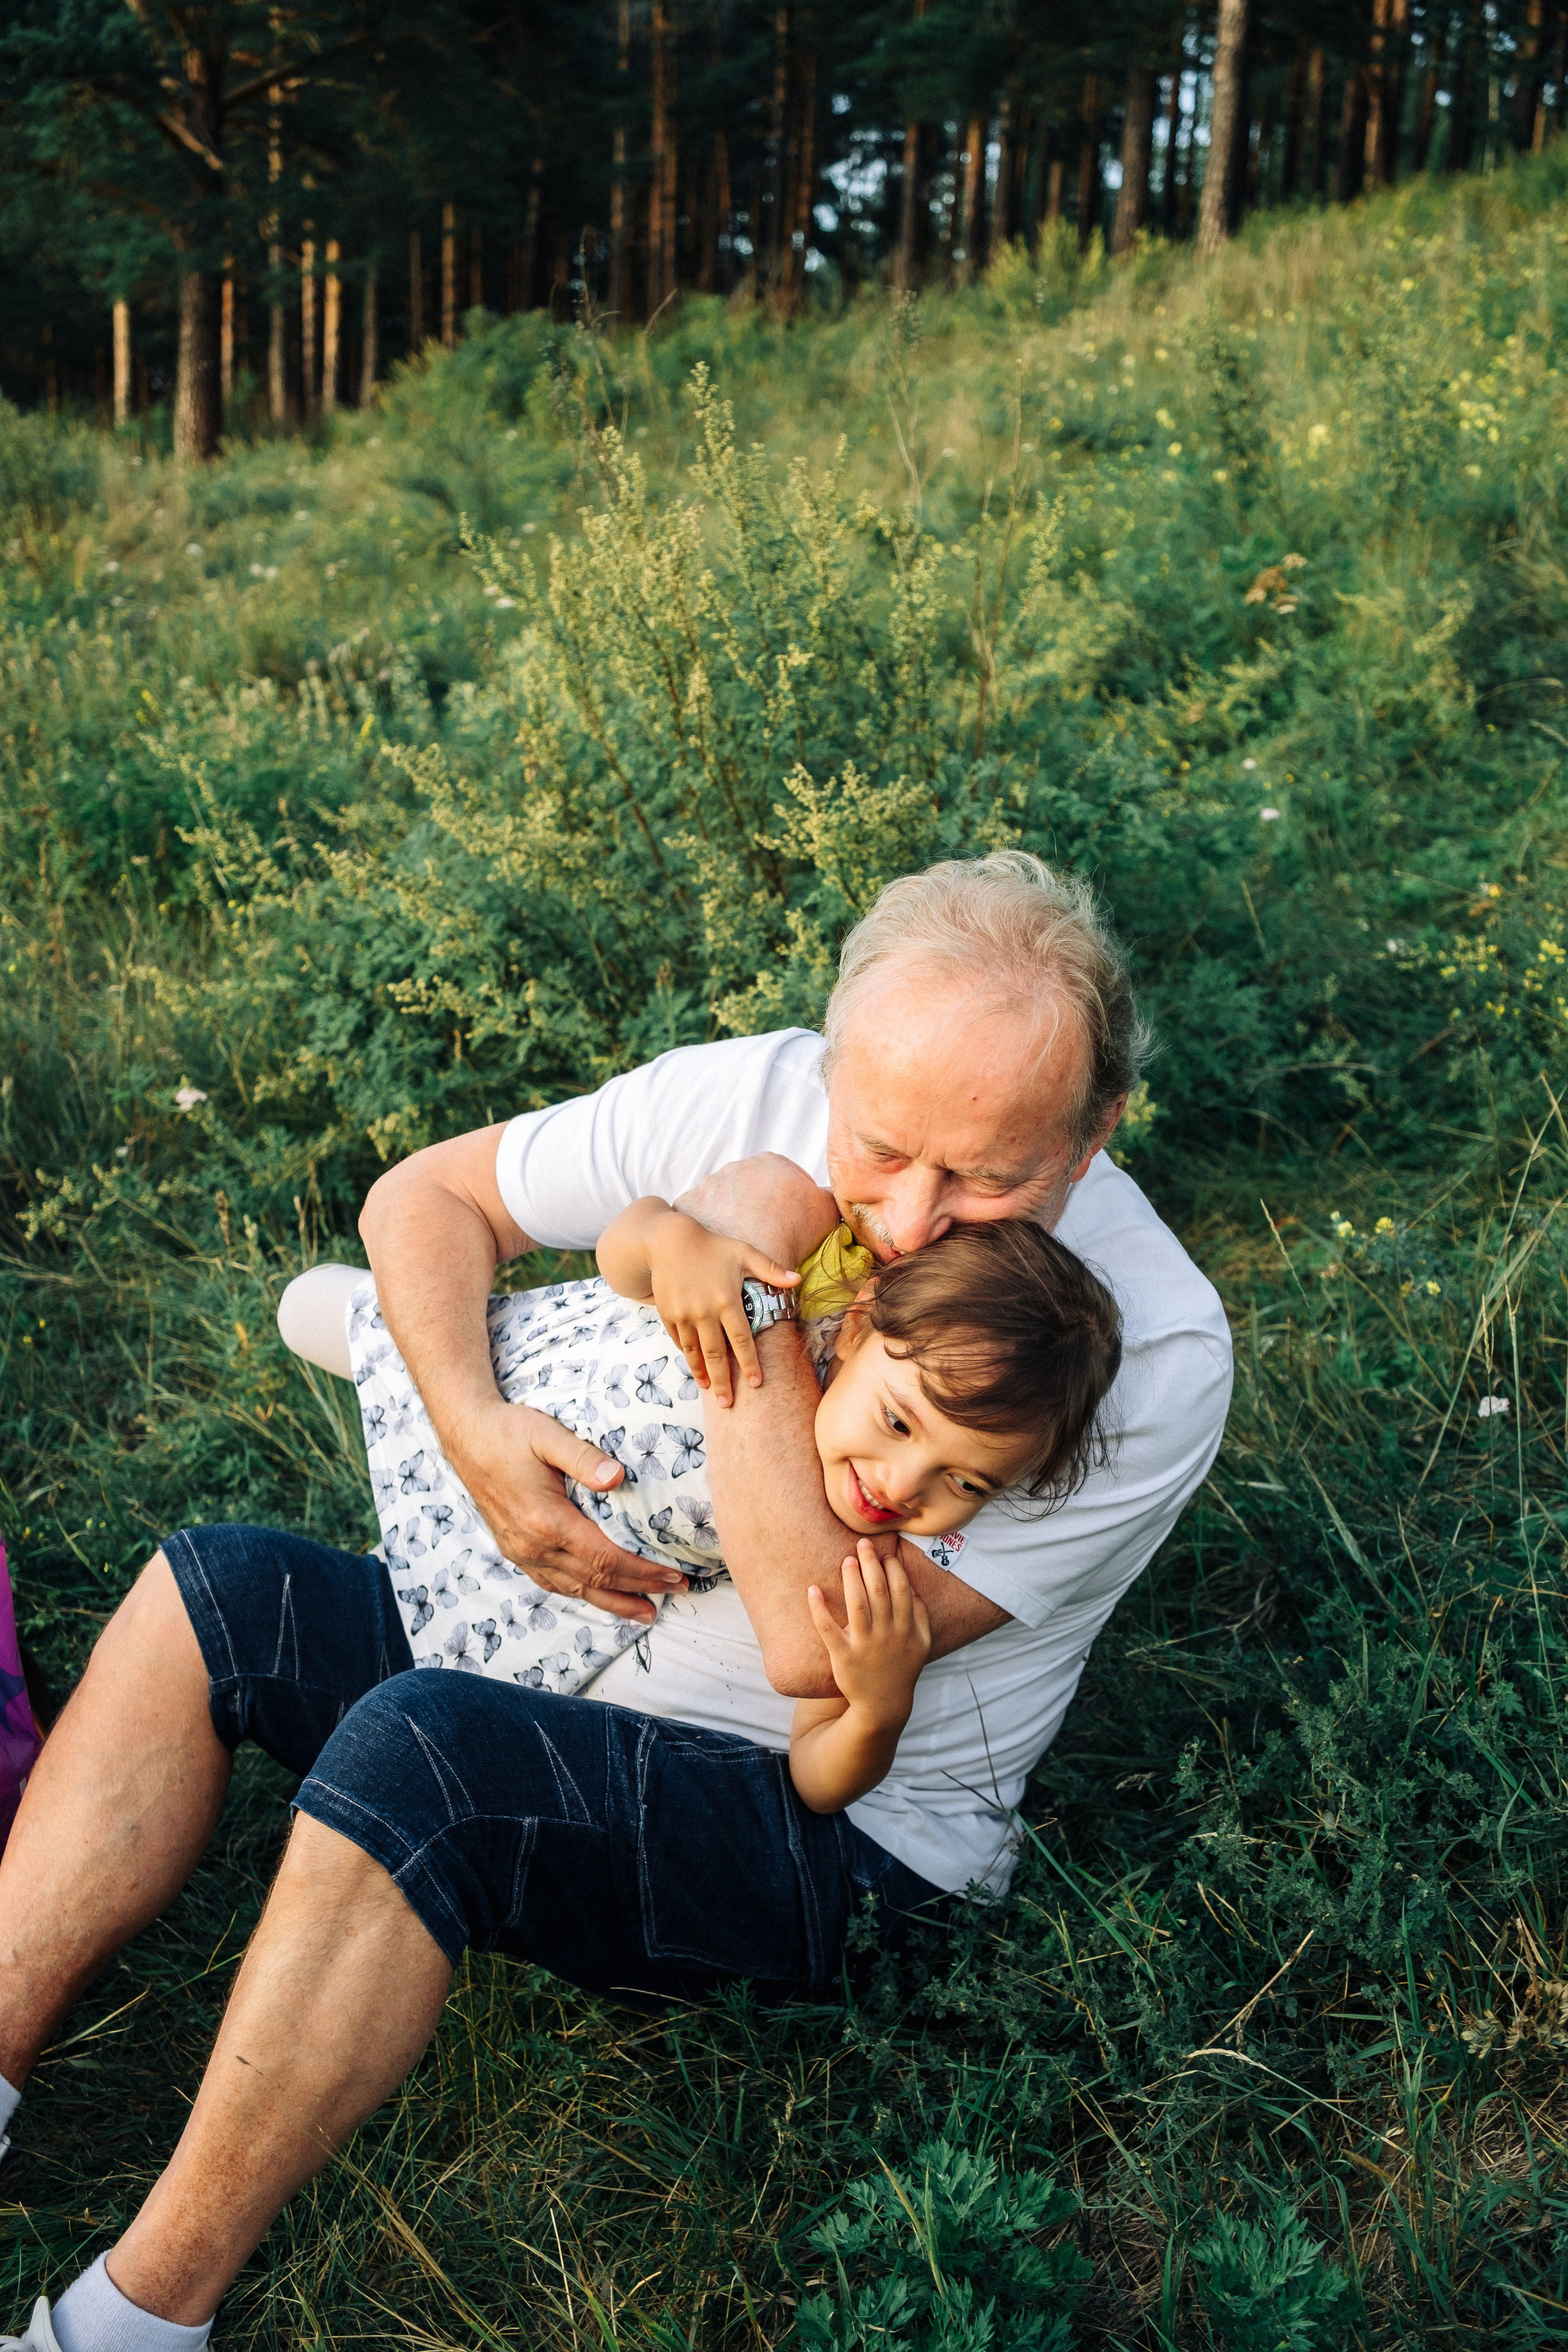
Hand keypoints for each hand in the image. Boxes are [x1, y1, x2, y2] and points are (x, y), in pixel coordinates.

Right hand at [446, 1396, 687, 1623]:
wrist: (466, 1434)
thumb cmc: (509, 1431)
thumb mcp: (548, 1435)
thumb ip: (584, 1457)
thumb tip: (618, 1477)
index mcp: (546, 1522)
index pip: (606, 1558)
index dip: (642, 1572)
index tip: (674, 1575)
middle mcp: (533, 1545)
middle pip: (595, 1580)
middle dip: (639, 1590)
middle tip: (676, 1593)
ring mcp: (521, 1551)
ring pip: (574, 1589)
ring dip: (612, 1602)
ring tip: (644, 1611)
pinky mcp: (514, 1549)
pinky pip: (551, 1583)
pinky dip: (580, 1593)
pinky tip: (597, 1596)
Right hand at [645, 1207, 800, 1406]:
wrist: (669, 1241)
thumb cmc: (712, 1246)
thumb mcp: (743, 1252)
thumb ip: (770, 1269)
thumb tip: (798, 1280)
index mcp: (726, 1300)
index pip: (741, 1340)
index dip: (750, 1364)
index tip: (756, 1383)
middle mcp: (704, 1312)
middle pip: (716, 1354)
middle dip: (724, 1381)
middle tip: (728, 1404)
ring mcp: (683, 1315)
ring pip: (694, 1352)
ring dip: (702, 1373)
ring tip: (709, 1390)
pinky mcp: (667, 1314)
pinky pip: (679, 1340)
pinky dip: (688, 1355)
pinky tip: (695, 1366)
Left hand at [674, 1153, 840, 1272]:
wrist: (748, 1265)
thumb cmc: (789, 1238)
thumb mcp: (824, 1214)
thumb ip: (829, 1196)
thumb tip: (828, 1192)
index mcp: (772, 1163)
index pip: (787, 1178)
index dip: (793, 1202)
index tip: (791, 1222)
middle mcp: (738, 1166)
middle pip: (753, 1187)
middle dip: (759, 1206)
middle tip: (767, 1232)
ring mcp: (710, 1183)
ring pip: (725, 1198)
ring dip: (732, 1213)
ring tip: (742, 1239)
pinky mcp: (688, 1203)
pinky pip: (700, 1212)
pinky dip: (710, 1224)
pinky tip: (721, 1241)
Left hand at [806, 1539, 931, 1724]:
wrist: (884, 1705)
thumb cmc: (901, 1668)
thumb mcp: (922, 1644)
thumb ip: (921, 1616)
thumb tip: (913, 1589)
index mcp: (906, 1628)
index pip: (901, 1589)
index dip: (893, 1568)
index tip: (884, 1554)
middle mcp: (886, 1634)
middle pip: (878, 1591)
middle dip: (871, 1564)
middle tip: (862, 1544)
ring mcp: (864, 1645)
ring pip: (857, 1605)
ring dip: (851, 1579)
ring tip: (846, 1560)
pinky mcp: (843, 1656)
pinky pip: (828, 1629)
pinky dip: (819, 1609)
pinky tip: (812, 1590)